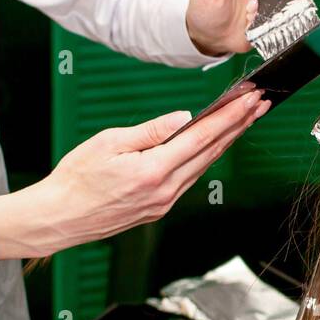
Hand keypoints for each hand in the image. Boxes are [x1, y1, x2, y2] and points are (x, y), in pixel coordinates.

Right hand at [0, 88, 269, 259]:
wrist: (60, 218)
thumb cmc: (75, 179)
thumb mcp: (108, 143)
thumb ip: (150, 131)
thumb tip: (183, 118)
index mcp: (153, 171)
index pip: (203, 139)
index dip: (231, 118)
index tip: (251, 101)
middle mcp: (165, 191)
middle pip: (212, 153)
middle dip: (240, 126)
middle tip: (260, 105)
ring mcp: (164, 203)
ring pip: (204, 167)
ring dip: (226, 142)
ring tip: (244, 120)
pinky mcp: (159, 208)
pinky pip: (189, 179)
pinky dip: (205, 158)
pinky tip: (213, 145)